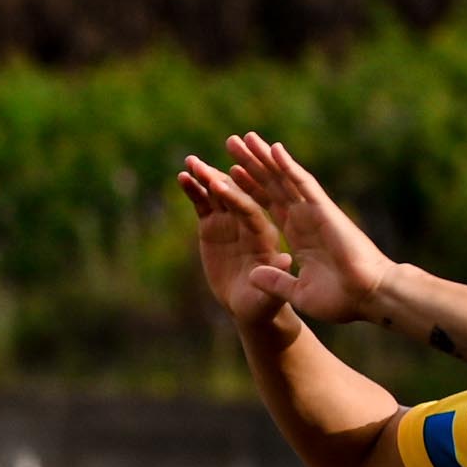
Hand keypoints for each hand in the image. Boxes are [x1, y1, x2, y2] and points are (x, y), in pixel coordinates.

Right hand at [174, 154, 289, 329]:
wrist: (251, 305)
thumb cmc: (263, 304)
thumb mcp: (270, 296)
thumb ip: (275, 276)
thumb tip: (284, 260)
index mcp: (265, 236)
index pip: (250, 211)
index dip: (235, 198)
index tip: (218, 184)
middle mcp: (249, 222)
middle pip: (235, 195)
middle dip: (219, 176)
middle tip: (202, 162)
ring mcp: (231, 222)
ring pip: (218, 194)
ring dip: (205, 176)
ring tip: (189, 161)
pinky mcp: (215, 226)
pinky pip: (204, 204)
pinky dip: (194, 190)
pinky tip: (182, 177)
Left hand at [213, 130, 396, 327]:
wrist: (368, 297)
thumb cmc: (342, 298)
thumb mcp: (298, 292)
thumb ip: (276, 281)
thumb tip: (252, 274)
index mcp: (298, 235)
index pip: (268, 205)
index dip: (248, 189)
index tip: (227, 175)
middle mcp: (304, 218)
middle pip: (272, 185)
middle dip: (251, 164)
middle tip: (231, 142)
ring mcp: (313, 212)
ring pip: (284, 178)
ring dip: (264, 158)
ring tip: (243, 138)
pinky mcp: (324, 210)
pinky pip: (303, 184)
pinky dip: (288, 166)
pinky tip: (272, 149)